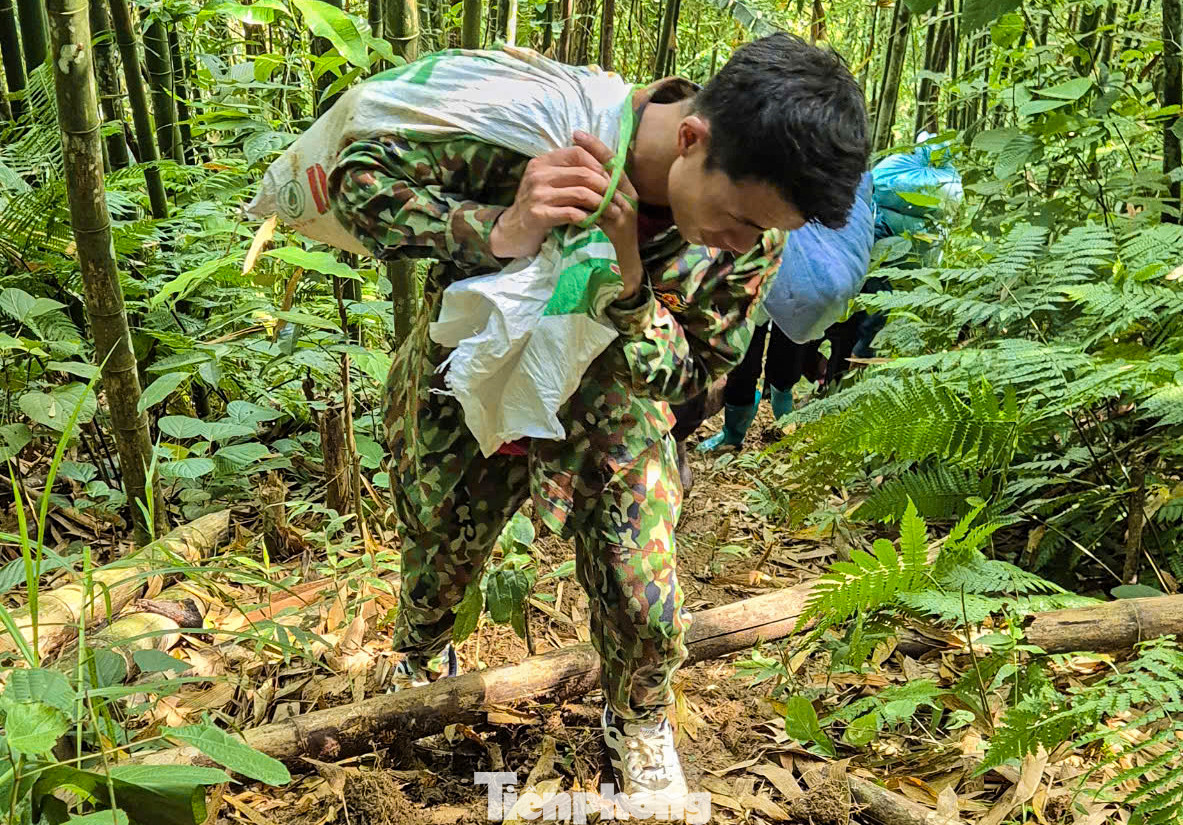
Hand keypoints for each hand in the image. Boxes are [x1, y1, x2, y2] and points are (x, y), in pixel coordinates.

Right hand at [490, 144, 612, 259]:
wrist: (512, 232)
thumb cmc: (537, 207)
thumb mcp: (548, 183)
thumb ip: (567, 172)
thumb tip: (603, 165)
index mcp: (542, 162)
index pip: (578, 153)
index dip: (599, 166)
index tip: (610, 180)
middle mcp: (538, 174)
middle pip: (583, 173)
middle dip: (605, 187)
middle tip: (617, 200)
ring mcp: (537, 194)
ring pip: (581, 193)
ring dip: (601, 204)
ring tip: (612, 212)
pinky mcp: (538, 215)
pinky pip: (572, 213)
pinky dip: (588, 217)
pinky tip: (594, 222)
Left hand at [571, 131, 642, 300]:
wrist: (622, 267)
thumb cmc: (609, 238)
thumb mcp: (601, 209)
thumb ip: (593, 192)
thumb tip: (575, 171)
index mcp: (624, 190)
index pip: (611, 161)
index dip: (595, 146)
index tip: (577, 133)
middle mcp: (629, 197)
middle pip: (612, 167)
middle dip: (592, 151)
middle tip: (575, 137)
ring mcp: (626, 211)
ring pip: (609, 185)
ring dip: (590, 171)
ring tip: (571, 160)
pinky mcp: (621, 226)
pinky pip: (604, 208)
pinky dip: (590, 199)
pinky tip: (575, 190)